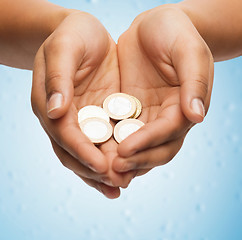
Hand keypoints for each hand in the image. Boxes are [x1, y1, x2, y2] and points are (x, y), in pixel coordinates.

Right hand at [31, 11, 132, 198]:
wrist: (84, 33)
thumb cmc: (72, 35)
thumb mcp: (64, 48)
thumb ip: (58, 78)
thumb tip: (54, 111)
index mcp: (50, 104)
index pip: (65, 135)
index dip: (82, 151)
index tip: (102, 165)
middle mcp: (65, 118)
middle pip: (75, 152)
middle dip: (95, 170)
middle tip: (117, 183)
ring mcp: (83, 119)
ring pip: (90, 152)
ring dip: (104, 172)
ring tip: (121, 186)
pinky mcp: (100, 116)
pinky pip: (106, 141)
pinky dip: (114, 158)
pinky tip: (127, 170)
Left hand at [113, 6, 213, 175]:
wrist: (154, 26)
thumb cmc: (175, 32)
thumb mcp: (188, 50)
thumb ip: (195, 81)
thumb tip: (196, 116)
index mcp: (185, 106)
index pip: (169, 131)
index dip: (148, 142)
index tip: (126, 150)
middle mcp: (167, 116)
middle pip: (156, 148)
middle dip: (136, 160)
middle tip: (113, 169)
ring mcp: (148, 115)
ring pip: (138, 146)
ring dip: (124, 160)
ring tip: (103, 169)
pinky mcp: (130, 110)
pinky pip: (121, 131)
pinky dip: (111, 144)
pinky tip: (96, 150)